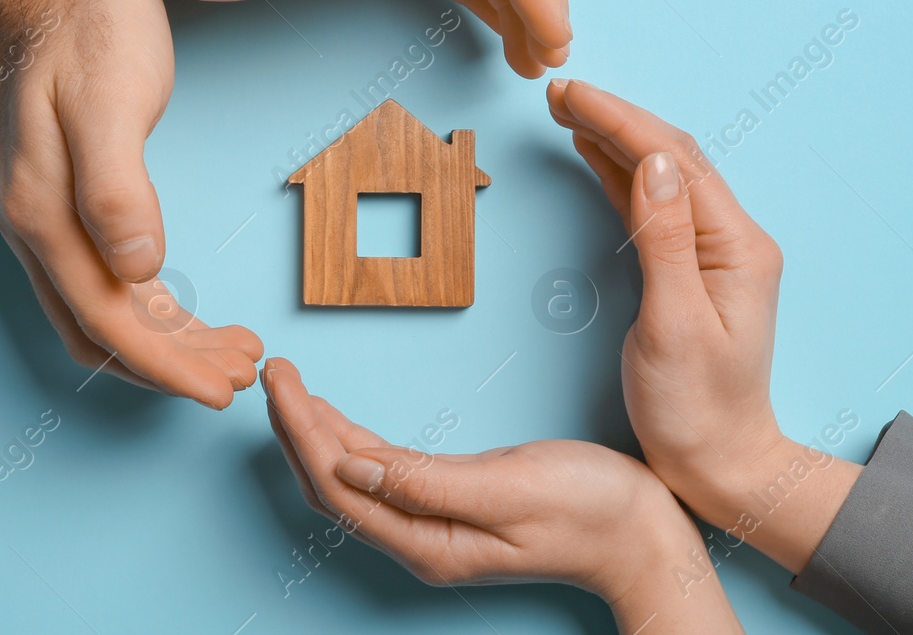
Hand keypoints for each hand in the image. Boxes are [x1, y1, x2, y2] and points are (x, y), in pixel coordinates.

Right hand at [0, 0, 261, 407]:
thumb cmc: (86, 31)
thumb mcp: (109, 100)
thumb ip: (117, 187)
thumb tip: (139, 269)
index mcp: (44, 216)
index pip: (109, 323)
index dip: (166, 367)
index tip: (223, 389)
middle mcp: (36, 230)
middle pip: (104, 333)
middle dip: (173, 365)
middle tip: (243, 372)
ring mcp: (45, 218)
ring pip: (105, 314)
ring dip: (167, 343)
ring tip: (233, 349)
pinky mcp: (66, 200)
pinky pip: (106, 281)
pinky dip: (151, 309)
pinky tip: (189, 308)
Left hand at [261, 358, 741, 633]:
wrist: (642, 536)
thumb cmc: (591, 511)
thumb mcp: (510, 489)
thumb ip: (426, 484)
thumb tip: (350, 468)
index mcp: (427, 542)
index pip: (337, 485)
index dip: (300, 431)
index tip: (280, 380)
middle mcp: (419, 540)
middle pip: (331, 486)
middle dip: (294, 428)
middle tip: (270, 370)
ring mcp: (432, 526)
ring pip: (350, 480)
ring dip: (315, 433)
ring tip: (287, 386)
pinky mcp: (448, 506)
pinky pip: (380, 474)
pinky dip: (349, 441)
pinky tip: (334, 418)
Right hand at [546, 78, 858, 572]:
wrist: (722, 465)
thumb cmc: (697, 409)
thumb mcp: (675, 325)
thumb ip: (663, 240)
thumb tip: (653, 162)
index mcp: (736, 246)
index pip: (674, 161)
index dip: (620, 120)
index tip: (571, 95)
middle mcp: (731, 239)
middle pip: (671, 157)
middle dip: (615, 117)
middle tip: (558, 92)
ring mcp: (712, 252)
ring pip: (661, 175)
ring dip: (615, 138)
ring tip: (567, 109)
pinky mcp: (689, 268)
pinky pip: (652, 206)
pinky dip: (620, 174)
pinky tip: (592, 153)